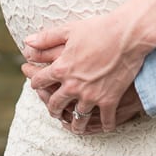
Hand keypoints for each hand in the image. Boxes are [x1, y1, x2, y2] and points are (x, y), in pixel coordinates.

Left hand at [19, 7, 155, 132]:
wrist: (128, 35)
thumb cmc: (99, 28)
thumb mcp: (70, 30)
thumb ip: (47, 38)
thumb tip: (27, 42)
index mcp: (61, 69)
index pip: (39, 82)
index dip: (36, 84)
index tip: (37, 86)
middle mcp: (72, 86)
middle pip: (55, 104)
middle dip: (53, 109)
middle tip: (55, 111)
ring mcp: (91, 95)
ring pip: (78, 118)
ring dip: (75, 124)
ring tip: (76, 126)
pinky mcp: (109, 100)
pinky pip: (105, 120)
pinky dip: (105, 125)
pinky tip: (105, 127)